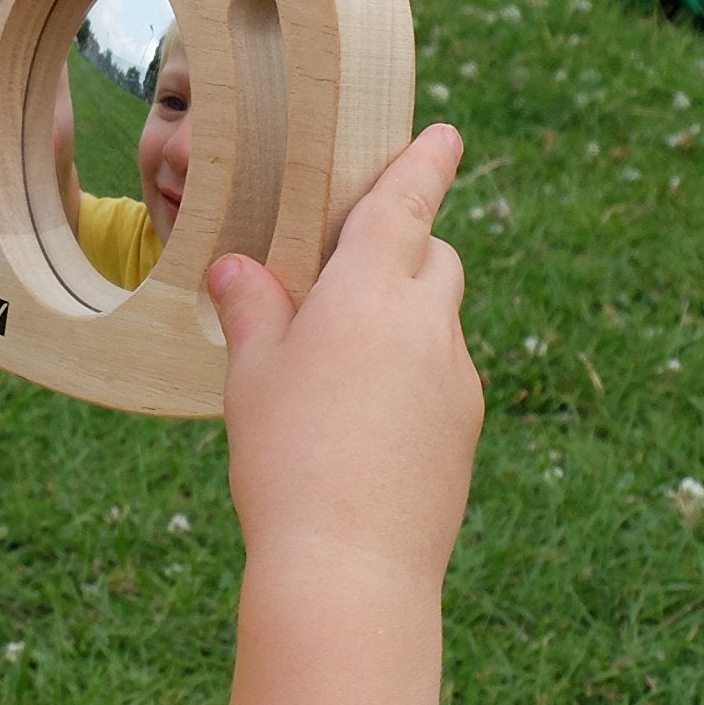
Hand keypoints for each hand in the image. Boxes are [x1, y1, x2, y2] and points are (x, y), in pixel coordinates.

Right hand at [207, 124, 480, 585]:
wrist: (352, 568)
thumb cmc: (288, 456)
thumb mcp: (253, 373)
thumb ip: (252, 308)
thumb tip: (237, 268)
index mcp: (373, 288)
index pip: (406, 204)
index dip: (424, 165)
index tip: (446, 136)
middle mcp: (428, 323)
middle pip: (434, 259)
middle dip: (405, 250)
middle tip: (347, 273)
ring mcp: (457, 378)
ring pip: (437, 323)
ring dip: (403, 321)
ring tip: (338, 367)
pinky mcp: (466, 430)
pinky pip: (442, 378)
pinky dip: (412, 376)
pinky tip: (362, 424)